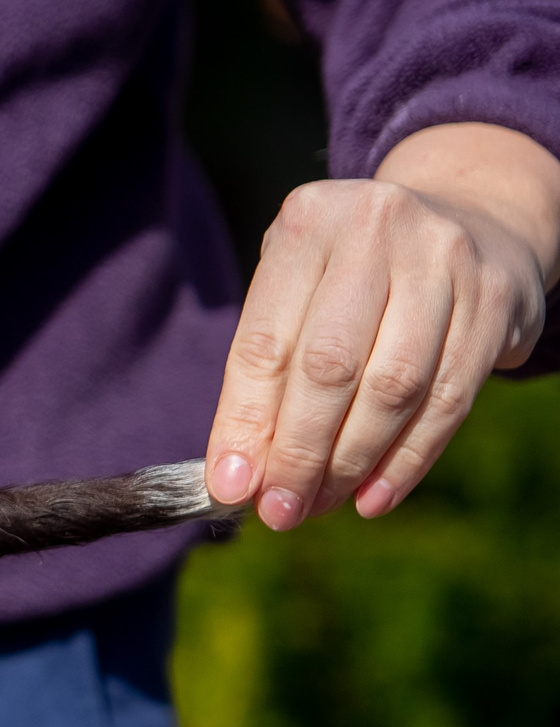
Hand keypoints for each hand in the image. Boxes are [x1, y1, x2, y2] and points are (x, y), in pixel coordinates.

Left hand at [206, 122, 559, 527]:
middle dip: (299, 453)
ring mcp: (444, 261)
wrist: (465, 216)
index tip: (230, 486)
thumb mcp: (294, 290)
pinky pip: (449, 399)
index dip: (245, 423)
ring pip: (394, 388)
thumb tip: (238, 475)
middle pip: (330, 367)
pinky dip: (407, 459)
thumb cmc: (348, 272)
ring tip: (319, 505)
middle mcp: (377, 230)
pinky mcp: (495, 300)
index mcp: (308, 222)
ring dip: (351, 462)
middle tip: (279, 510)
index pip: (265, 342)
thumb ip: (263, 373)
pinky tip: (374, 497)